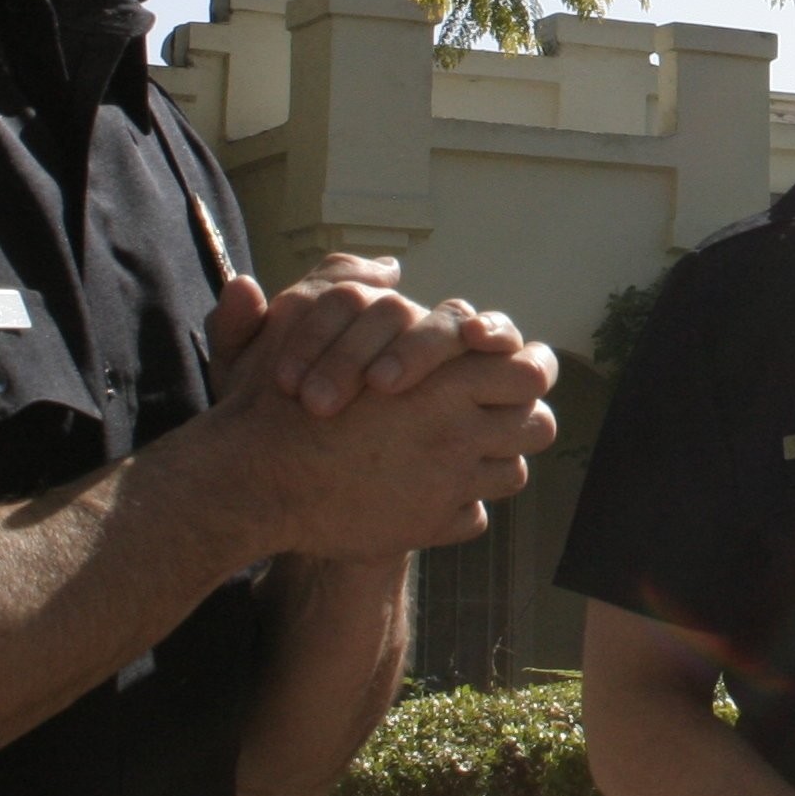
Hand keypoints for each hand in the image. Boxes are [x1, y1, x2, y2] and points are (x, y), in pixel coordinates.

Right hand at [200, 279, 558, 560]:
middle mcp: (460, 432)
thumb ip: (348, 282)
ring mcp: (450, 484)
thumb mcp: (304, 318)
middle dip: (524, 416)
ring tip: (464, 449)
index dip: (527, 366)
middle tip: (500, 411)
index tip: (510, 366)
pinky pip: (475, 515)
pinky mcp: (432, 526)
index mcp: (446, 379)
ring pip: (512, 473)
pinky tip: (430, 489)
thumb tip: (389, 268)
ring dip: (494, 459)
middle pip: (538, 425)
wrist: (256, 480)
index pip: (531, 371)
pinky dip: (460, 502)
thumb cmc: (277, 396)